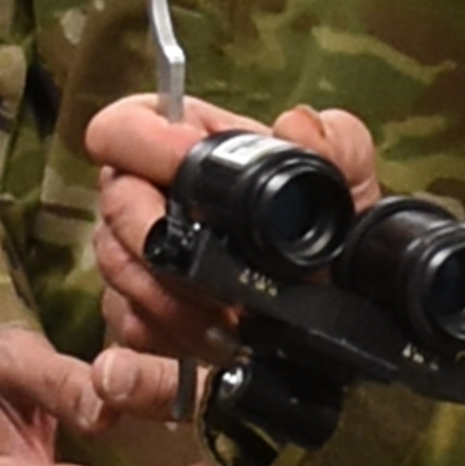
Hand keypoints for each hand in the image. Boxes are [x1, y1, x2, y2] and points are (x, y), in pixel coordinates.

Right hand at [87, 94, 380, 360]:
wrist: (338, 297)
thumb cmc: (329, 225)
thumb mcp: (348, 179)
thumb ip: (340, 142)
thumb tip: (299, 125)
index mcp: (188, 144)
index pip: (125, 127)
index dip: (143, 143)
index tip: (182, 167)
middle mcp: (153, 193)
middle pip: (116, 204)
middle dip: (155, 238)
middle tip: (205, 267)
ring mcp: (141, 251)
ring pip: (119, 267)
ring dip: (169, 297)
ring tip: (227, 318)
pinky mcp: (144, 306)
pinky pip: (130, 319)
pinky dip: (168, 333)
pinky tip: (213, 340)